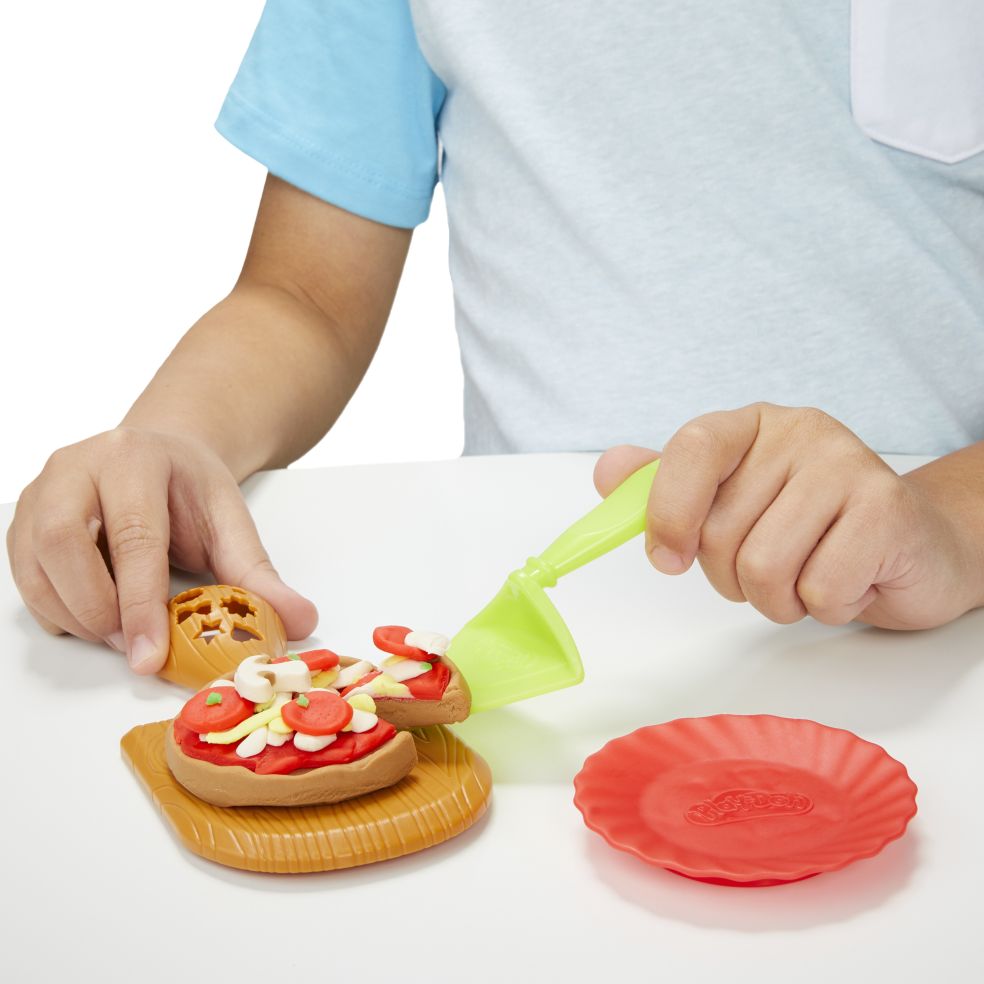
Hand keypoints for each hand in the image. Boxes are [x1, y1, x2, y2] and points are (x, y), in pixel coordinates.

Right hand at [7, 427, 317, 671]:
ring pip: (33, 564)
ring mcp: (41, 490)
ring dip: (74, 616)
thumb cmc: (189, 490)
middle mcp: (77, 466)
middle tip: (133, 648)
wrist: (157, 455)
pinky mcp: (22, 519)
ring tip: (120, 635)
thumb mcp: (230, 521)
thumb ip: (259, 574)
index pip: (132, 535)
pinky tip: (95, 617)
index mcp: (135, 457)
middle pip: (64, 544)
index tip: (149, 656)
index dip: (138, 603)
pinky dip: (56, 610)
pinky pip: (23, 576)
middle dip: (98, 609)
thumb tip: (302, 621)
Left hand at [594, 404, 983, 629]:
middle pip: (720, 531)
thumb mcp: (734, 502)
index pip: (692, 449)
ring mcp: (848, 465)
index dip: (669, 512)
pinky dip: (826, 607)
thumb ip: (666, 487)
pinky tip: (850, 581)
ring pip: (764, 567)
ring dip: (779, 599)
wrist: (911, 545)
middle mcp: (800, 432)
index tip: (667, 559)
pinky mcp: (887, 510)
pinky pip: (818, 589)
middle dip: (734, 577)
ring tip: (810, 576)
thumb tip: (609, 471)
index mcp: (751, 425)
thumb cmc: (810, 527)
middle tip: (773, 567)